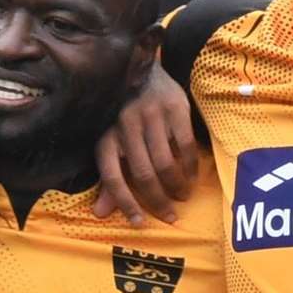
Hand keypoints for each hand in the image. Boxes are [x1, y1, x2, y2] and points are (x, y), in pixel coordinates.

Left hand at [91, 62, 198, 224]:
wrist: (141, 68)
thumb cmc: (122, 115)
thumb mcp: (111, 143)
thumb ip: (108, 179)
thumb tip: (100, 214)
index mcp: (104, 136)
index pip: (111, 177)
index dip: (124, 203)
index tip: (139, 223)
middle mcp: (124, 125)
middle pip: (142, 174)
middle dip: (158, 200)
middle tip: (170, 215)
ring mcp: (149, 114)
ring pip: (165, 162)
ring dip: (176, 186)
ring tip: (182, 195)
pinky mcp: (174, 106)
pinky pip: (185, 145)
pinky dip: (190, 166)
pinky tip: (192, 176)